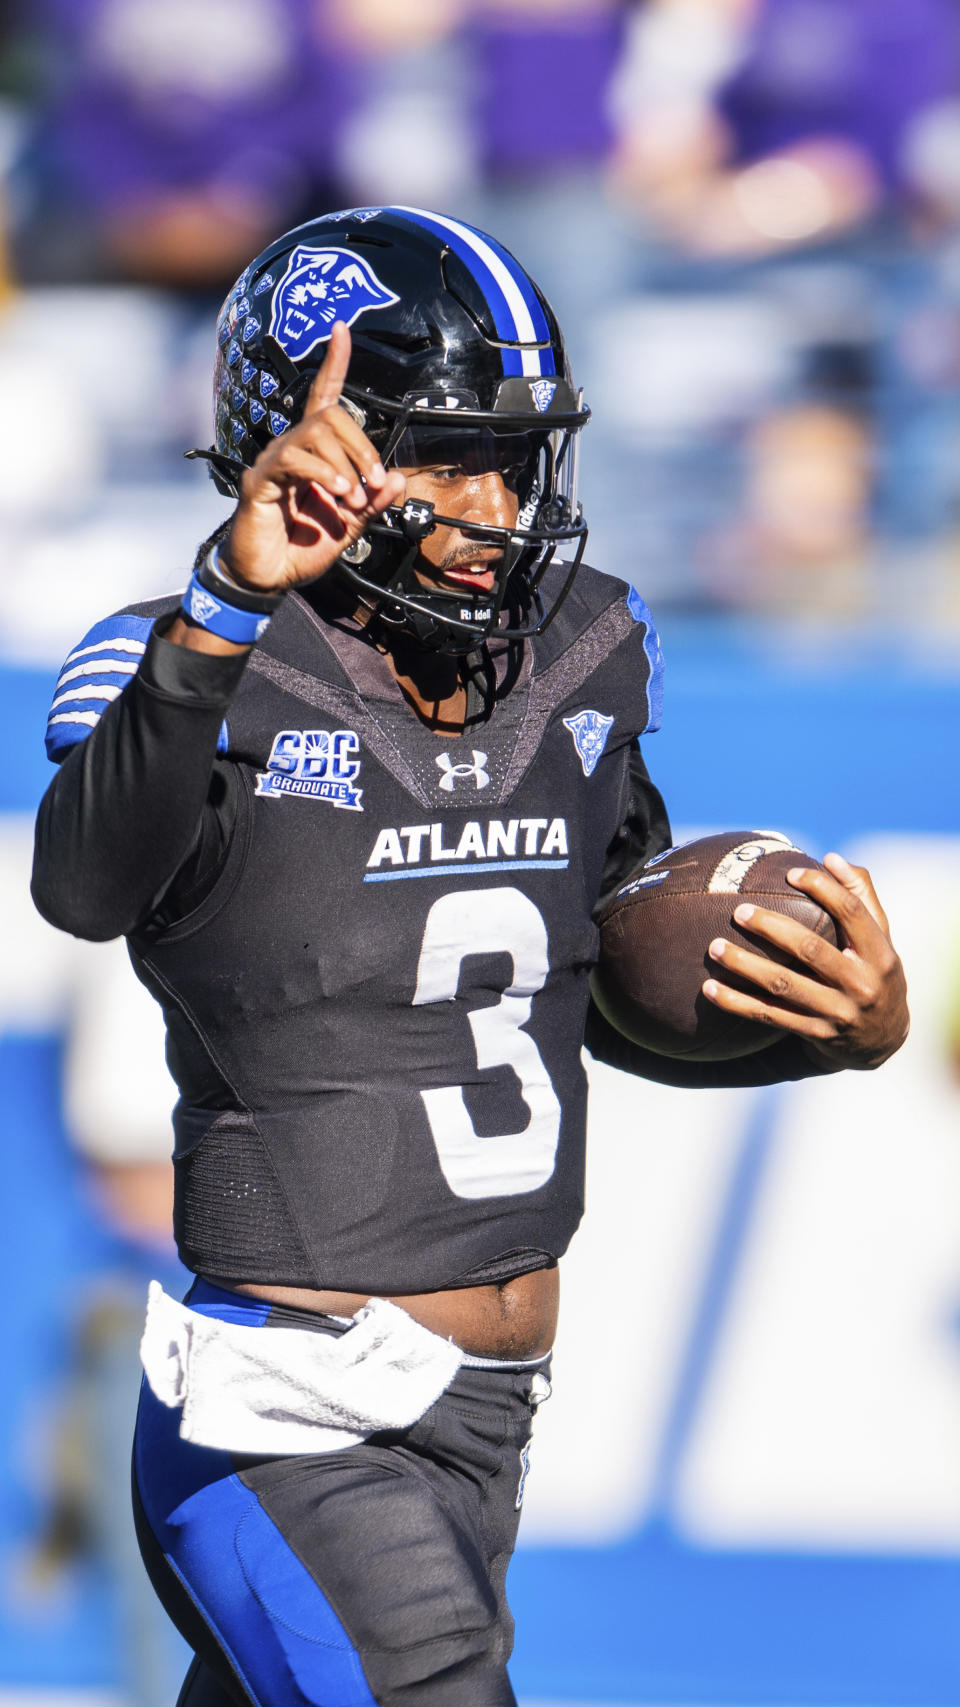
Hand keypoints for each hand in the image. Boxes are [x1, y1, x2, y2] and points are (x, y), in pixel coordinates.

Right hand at [222, 321, 405, 594]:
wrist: (267, 579)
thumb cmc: (300, 549)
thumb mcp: (349, 527)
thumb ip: (373, 503)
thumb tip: (397, 477)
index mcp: (314, 455)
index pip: (323, 398)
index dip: (334, 364)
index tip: (342, 330)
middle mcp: (291, 449)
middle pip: (329, 414)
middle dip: (361, 445)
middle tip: (373, 482)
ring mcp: (273, 462)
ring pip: (314, 432)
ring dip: (345, 463)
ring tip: (353, 497)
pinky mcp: (260, 481)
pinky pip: (293, 459)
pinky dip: (322, 474)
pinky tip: (335, 494)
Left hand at [702, 851, 908, 1069]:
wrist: (883, 1038)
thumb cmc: (874, 972)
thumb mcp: (881, 938)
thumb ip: (861, 896)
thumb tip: (832, 858)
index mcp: (880, 952)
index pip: (852, 912)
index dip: (822, 888)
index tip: (790, 873)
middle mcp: (861, 983)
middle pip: (810, 949)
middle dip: (771, 928)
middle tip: (739, 911)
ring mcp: (838, 1012)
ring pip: (783, 986)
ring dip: (745, 966)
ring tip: (715, 947)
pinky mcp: (815, 1034)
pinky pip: (769, 1015)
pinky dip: (737, 1003)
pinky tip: (710, 989)